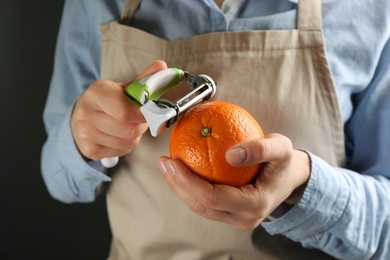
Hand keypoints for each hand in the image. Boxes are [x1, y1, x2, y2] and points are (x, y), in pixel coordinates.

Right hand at [71, 60, 166, 159]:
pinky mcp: (89, 149)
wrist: (82, 116)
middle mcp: (87, 113)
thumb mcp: (123, 88)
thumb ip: (144, 80)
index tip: (147, 111)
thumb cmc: (108, 102)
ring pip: (127, 142)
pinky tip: (119, 136)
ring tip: (127, 126)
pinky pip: (122, 151)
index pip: (124, 110)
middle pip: (129, 129)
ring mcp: (85, 133)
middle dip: (140, 126)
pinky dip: (126, 146)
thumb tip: (162, 66)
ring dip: (134, 136)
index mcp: (97, 92)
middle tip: (137, 119)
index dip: (142, 114)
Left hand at [158, 133, 310, 229]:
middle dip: (177, 186)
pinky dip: (190, 188)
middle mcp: (244, 218)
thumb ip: (261, 149)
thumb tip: (231, 154)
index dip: (188, 182)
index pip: (212, 198)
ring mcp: (237, 219)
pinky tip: (181, 171)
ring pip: (200, 208)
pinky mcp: (231, 214)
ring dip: (180, 188)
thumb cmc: (285, 162)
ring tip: (167, 166)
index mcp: (255, 204)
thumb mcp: (281, 148)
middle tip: (163, 162)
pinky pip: (205, 203)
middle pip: (201, 206)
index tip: (172, 161)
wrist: (291, 178)